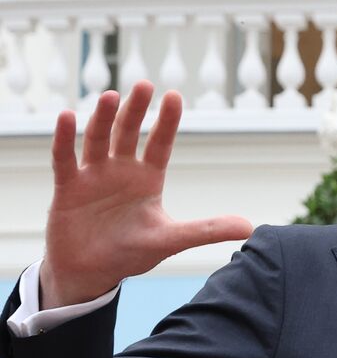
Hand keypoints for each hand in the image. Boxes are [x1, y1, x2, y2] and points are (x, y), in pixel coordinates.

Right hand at [41, 82, 252, 308]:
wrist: (91, 272)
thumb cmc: (131, 252)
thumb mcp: (171, 239)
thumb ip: (207, 230)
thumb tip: (250, 227)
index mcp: (147, 179)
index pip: (160, 144)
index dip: (166, 122)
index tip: (174, 95)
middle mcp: (120, 170)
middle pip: (128, 133)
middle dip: (136, 110)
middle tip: (144, 85)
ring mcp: (92, 176)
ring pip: (98, 139)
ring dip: (103, 118)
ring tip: (111, 96)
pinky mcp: (67, 187)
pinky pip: (65, 159)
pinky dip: (65, 139)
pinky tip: (66, 116)